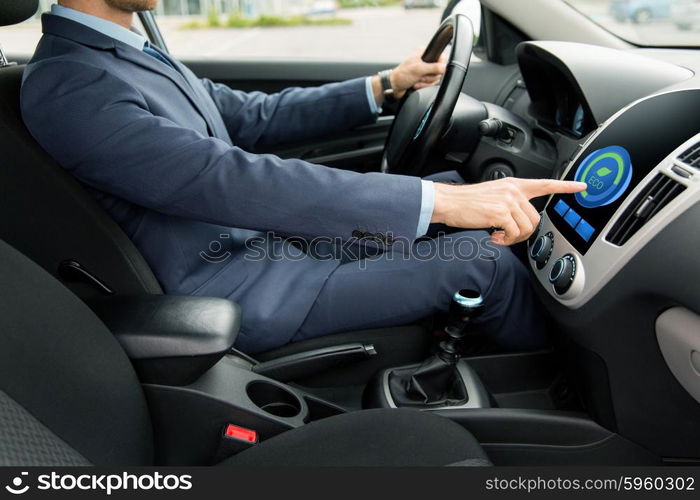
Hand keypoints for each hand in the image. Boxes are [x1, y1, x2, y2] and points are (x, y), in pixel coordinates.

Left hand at [371, 49, 446, 103]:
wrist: (394, 86)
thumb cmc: (401, 75)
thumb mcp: (419, 69)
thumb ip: (433, 67)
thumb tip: (445, 68)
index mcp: (424, 53)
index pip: (441, 57)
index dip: (439, 66)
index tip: (432, 70)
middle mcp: (425, 60)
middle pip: (439, 70)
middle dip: (429, 77)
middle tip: (420, 76)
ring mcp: (425, 70)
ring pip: (435, 78)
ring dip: (425, 82)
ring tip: (417, 81)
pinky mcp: (423, 78)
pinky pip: (430, 83)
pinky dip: (423, 85)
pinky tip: (416, 84)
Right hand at [431, 178, 587, 245]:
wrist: (449, 202)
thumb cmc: (466, 202)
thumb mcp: (492, 195)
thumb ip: (509, 202)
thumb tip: (518, 220)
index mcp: (513, 185)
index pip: (545, 184)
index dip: (565, 186)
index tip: (581, 187)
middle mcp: (513, 191)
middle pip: (535, 219)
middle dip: (523, 233)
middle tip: (506, 236)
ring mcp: (508, 201)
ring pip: (526, 229)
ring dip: (512, 238)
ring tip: (498, 236)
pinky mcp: (501, 213)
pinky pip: (513, 234)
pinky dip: (505, 241)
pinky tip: (493, 236)